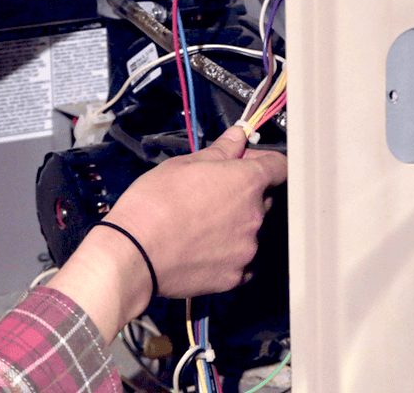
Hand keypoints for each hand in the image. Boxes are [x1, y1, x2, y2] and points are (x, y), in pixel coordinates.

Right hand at [107, 127, 286, 296]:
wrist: (133, 254)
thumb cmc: (153, 205)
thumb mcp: (182, 164)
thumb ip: (219, 151)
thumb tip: (237, 138)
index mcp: (246, 182)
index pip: (279, 167)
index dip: (264, 161)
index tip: (247, 162)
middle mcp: (254, 216)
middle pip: (263, 199)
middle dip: (244, 193)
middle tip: (212, 193)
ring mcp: (247, 249)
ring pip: (250, 230)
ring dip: (234, 224)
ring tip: (199, 224)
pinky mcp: (234, 276)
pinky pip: (241, 260)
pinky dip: (227, 253)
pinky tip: (202, 247)